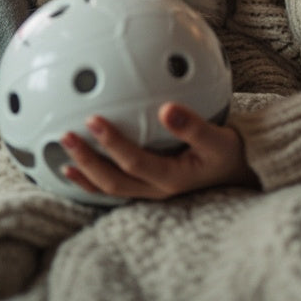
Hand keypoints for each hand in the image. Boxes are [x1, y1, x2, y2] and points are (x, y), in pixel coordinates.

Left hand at [60, 103, 258, 200]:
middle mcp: (157, 189)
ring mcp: (151, 192)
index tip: (92, 119)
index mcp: (172, 178)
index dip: (111, 144)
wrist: (240, 172)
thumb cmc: (229, 153)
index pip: (134, 162)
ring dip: (85, 175)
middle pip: (113, 182)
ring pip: (110, 190)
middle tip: (65, 138)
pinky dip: (94, 180)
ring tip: (60, 161)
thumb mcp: (218, 139)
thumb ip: (193, 126)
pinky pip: (117, 186)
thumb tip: (166, 108)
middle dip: (87, 162)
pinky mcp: (149, 187)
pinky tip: (78, 167)